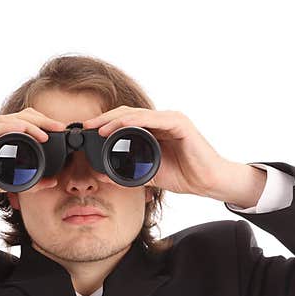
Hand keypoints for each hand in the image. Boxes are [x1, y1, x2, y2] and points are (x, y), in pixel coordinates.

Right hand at [0, 108, 69, 209]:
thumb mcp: (5, 181)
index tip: (61, 134)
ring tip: (47, 132)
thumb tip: (51, 181)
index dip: (44, 127)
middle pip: (22, 117)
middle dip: (44, 121)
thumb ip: (27, 180)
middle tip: (60, 128)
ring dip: (31, 125)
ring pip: (10, 119)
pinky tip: (24, 131)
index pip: (26, 124)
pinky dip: (10, 127)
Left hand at [80, 106, 232, 197]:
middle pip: (127, 113)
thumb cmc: (184, 175)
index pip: (125, 121)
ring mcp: (170, 119)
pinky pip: (151, 119)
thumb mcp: (148, 175)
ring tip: (97, 127)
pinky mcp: (178, 123)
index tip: (87, 133)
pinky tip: (118, 128)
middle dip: (104, 119)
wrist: (207, 182)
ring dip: (114, 119)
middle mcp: (161, 120)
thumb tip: (103, 175)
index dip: (105, 124)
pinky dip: (132, 122)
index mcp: (155, 129)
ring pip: (136, 114)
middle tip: (87, 126)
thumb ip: (127, 173)